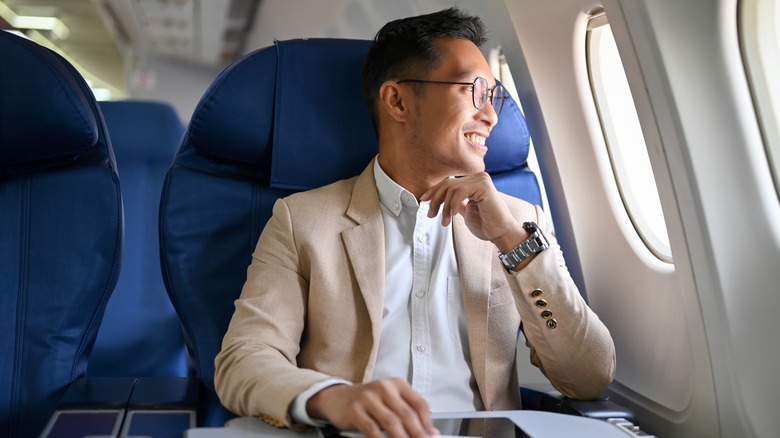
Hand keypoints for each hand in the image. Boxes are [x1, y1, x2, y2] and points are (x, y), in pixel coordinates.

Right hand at [306, 378, 438, 437]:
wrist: (336, 397)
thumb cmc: (367, 401)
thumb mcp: (389, 401)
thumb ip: (408, 412)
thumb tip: (430, 432)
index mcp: (396, 384)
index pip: (419, 403)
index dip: (428, 422)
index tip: (432, 435)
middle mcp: (383, 388)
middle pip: (407, 415)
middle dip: (418, 434)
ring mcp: (368, 398)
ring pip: (391, 423)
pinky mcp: (355, 410)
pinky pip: (372, 430)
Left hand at [420, 173, 523, 251]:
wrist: (500, 233)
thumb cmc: (486, 224)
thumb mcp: (464, 211)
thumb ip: (454, 203)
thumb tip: (436, 200)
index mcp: (473, 181)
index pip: (448, 182)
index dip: (434, 191)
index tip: (423, 201)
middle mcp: (477, 177)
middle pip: (447, 183)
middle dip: (436, 200)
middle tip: (431, 215)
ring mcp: (481, 179)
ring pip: (452, 188)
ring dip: (444, 207)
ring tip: (445, 221)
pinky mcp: (484, 185)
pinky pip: (460, 192)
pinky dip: (453, 204)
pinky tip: (453, 215)